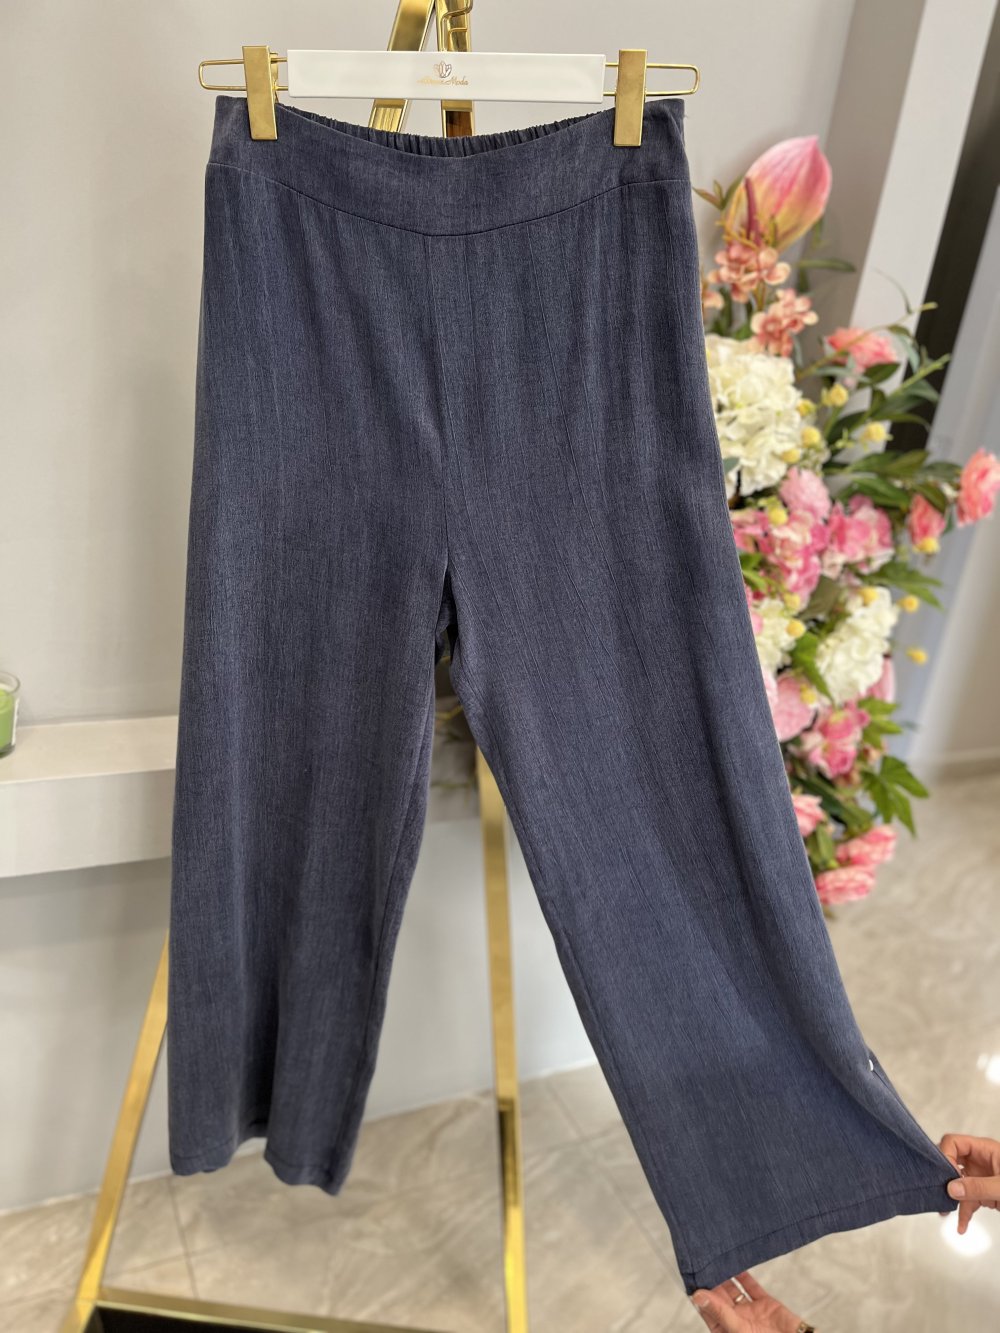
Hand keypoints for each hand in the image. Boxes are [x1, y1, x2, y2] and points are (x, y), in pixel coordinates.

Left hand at [690, 1271, 805, 1330]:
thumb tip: (697, 1296)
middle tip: (703, 1261)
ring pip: (734, 1290)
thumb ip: (719, 1311)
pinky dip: (744, 1276)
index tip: (692, 1276)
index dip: (700, 1295)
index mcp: (726, 1330)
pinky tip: (737, 1263)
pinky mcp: (765, 1304)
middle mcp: (737, 1320)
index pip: (709, 1310)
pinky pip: (751, 1287)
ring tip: (717, 1259)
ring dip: (727, 1276)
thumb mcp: (738, 1329)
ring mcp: (751, 1312)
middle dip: (712, 1281)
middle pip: (720, 1298)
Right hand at [939, 1132, 999, 1233]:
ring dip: (953, 1201)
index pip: (954, 1143)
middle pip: (953, 1163)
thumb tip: (951, 1188)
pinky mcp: (986, 1194)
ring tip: (945, 1214)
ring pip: (959, 1185)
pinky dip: (965, 1213)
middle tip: (939, 1195)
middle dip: (945, 1180)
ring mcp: (983, 1177)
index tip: (946, 1177)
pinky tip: (962, 1226)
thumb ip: (979, 1187)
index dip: (945, 1156)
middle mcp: (980, 1161)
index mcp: (985, 1149)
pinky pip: (969, 1200)